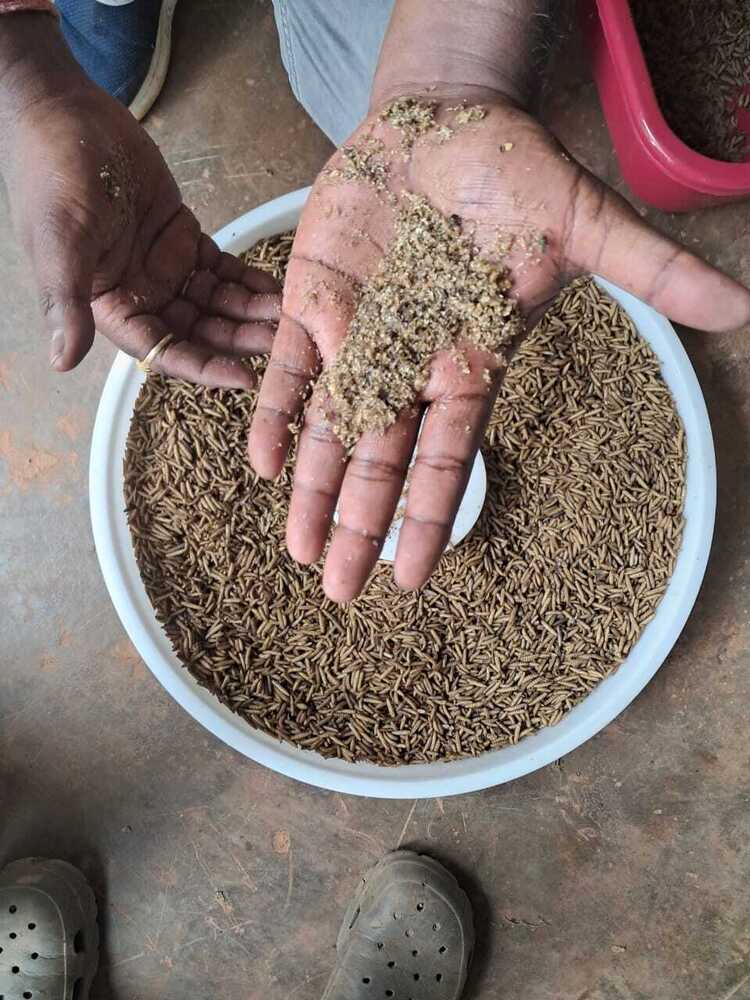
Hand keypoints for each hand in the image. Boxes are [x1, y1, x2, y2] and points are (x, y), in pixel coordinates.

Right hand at [0, 15, 278, 386]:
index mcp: (112, 306)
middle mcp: (141, 294)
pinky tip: (278, 288)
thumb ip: (67, 302)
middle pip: (200, 331)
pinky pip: (222, 268)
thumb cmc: (52, 174)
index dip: (204, 367)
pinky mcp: (184, 237)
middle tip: (285, 342)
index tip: (245, 378)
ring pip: (217, 303)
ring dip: (251, 312)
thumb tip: (62, 362)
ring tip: (292, 313)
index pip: (164, 350)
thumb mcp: (60, 241)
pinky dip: (249, 279)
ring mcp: (165, 266)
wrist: (65, 113)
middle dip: (240, 339)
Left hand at [248, 94, 749, 601]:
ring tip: (297, 551)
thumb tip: (742, 308)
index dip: (427, 516)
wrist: (446, 121)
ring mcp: (356, 336)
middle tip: (337, 593)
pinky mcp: (313, 298)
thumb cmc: (517, 175)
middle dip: (358, 526)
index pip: (446, 456)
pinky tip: (263, 461)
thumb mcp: (586, 223)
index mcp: (467, 363)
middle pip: (379, 461)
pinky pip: (289, 366)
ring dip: (312, 488)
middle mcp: (407, 366)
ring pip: (330, 427)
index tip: (409, 579)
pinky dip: (276, 411)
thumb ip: (650, 269)